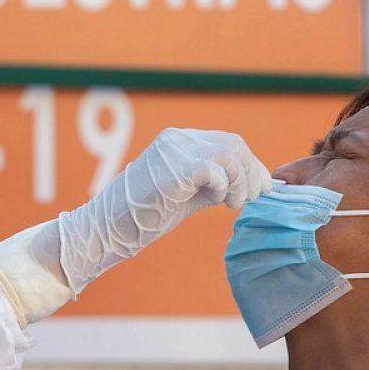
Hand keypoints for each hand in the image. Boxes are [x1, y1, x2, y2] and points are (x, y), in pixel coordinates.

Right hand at [56, 128, 270, 292]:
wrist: (107, 230)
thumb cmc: (144, 218)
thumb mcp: (187, 195)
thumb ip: (214, 185)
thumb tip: (253, 185)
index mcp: (178, 142)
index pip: (227, 142)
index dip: (251, 164)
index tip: (261, 188)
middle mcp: (176, 140)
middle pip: (233, 143)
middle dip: (251, 173)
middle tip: (249, 199)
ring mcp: (173, 152)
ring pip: (229, 153)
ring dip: (240, 181)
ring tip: (233, 204)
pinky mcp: (172, 170)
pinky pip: (215, 169)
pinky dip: (224, 187)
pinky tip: (218, 202)